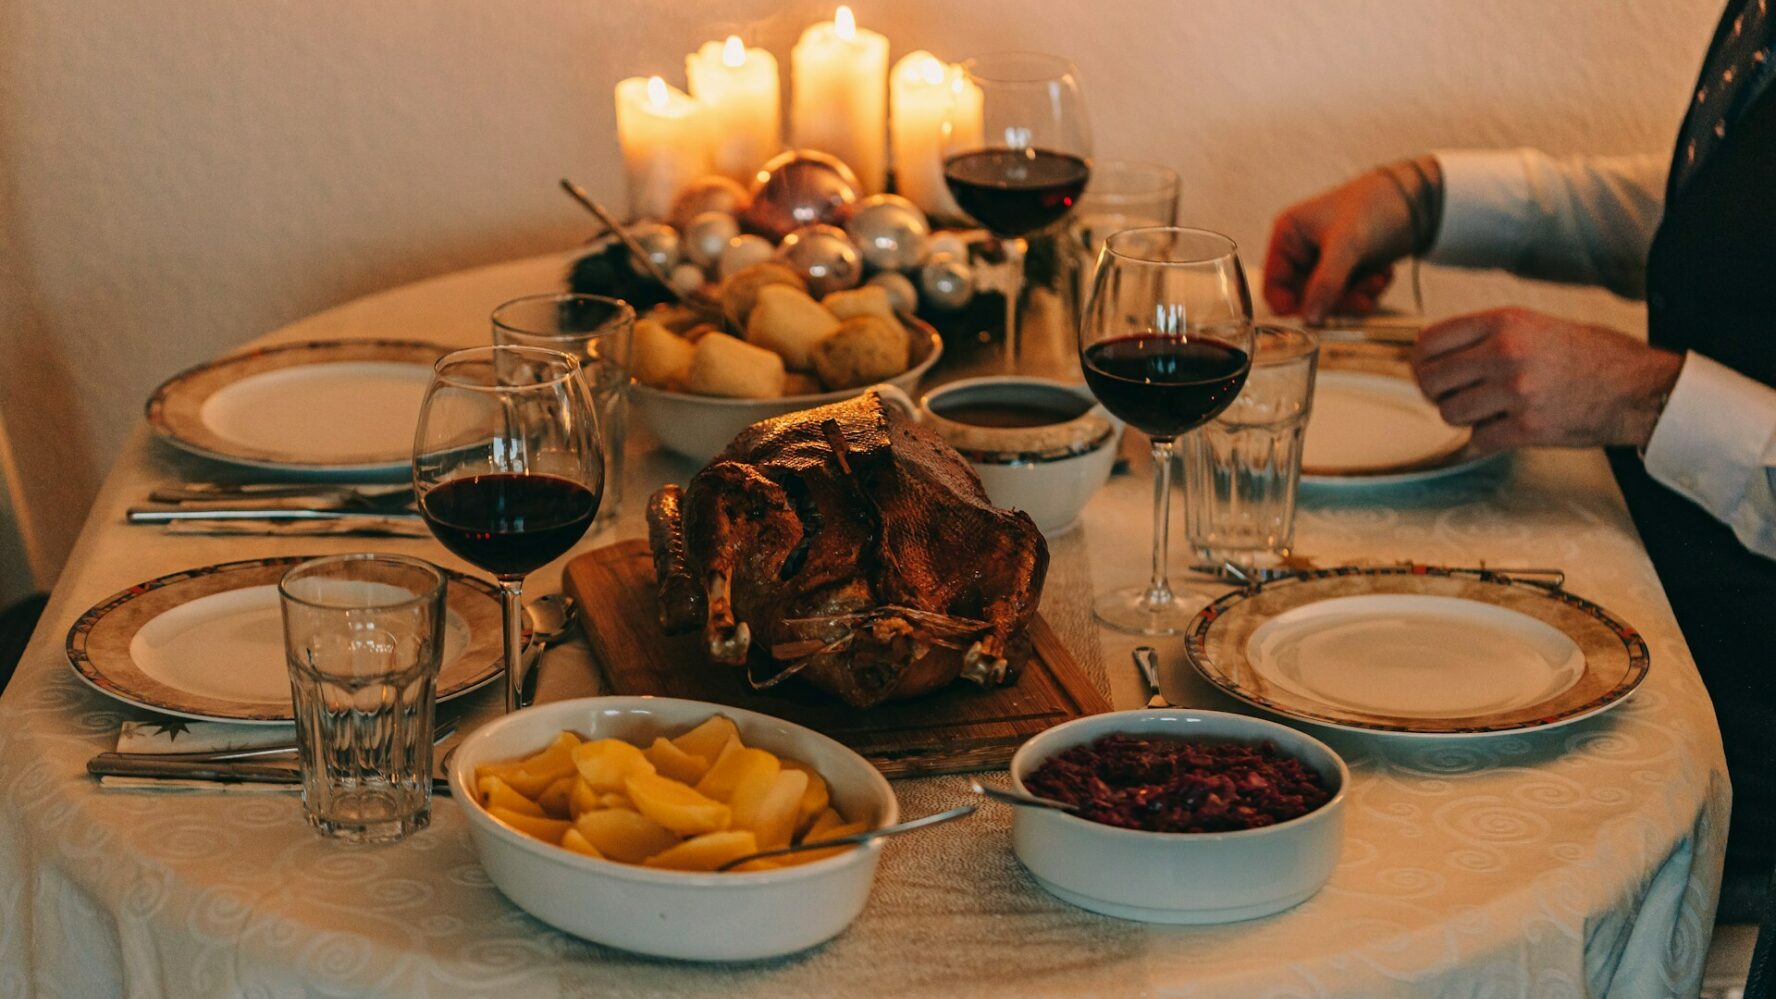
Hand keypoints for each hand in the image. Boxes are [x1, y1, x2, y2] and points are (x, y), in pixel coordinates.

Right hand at [1263, 158, 1436, 322]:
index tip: (1316, 316)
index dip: (1292, 305)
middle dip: (1336, 301)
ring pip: (1330, 301)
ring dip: (1356, 297)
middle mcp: (1302, 251)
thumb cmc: (1374, 206)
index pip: (1274, 286)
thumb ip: (1325, 283)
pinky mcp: (1346, 270)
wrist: (1417, 199)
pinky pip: (1349, 297)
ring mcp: (1324, 262)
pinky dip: (1368, 291)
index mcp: (1288, 237)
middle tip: (1360, 298)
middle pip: (1304, 299)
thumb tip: (1310, 318)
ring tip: (1377, 280)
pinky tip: (1382, 274)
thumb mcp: (1346, 245)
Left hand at [1411, 307, 1683, 450]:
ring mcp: (1515, 392)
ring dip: (1464, 417)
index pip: (1429, 341)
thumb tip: (1437, 354)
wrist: (1639, 388)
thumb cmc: (1591, 356)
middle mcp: (1505, 353)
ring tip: (1489, 411)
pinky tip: (1509, 428)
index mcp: (1505, 322)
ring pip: (1450, 412)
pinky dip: (1488, 438)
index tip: (1428, 373)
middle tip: (1453, 397)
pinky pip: (1478, 439)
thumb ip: (1489, 335)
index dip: (1421, 362)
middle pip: (1430, 380)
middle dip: (1436, 393)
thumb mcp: (1537, 325)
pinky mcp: (1527, 427)